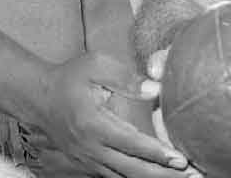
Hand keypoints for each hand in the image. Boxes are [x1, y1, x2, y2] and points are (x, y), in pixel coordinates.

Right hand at [36, 51, 190, 176]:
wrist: (39, 99)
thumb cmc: (69, 78)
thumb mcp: (95, 65)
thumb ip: (126, 77)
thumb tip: (155, 89)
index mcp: (94, 124)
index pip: (131, 143)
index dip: (157, 153)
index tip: (180, 159)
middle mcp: (91, 148)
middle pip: (132, 169)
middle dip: (163, 174)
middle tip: (191, 175)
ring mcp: (89, 159)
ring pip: (125, 177)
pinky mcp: (89, 163)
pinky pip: (115, 177)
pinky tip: (156, 176)